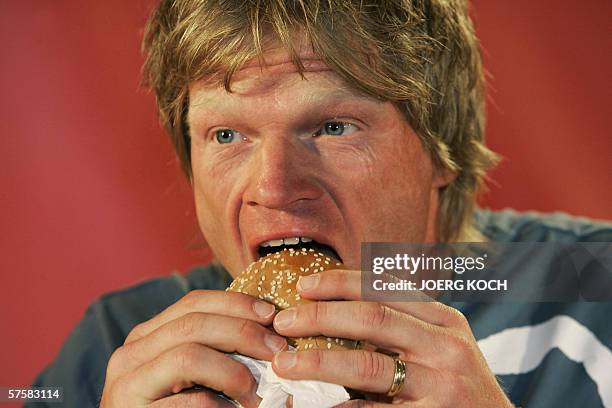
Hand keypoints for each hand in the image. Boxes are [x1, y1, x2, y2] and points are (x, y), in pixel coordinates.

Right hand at [100, 289, 286, 406]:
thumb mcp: (189, 372)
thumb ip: (212, 347)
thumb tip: (266, 325)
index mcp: (147, 336)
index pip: (193, 303)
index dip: (236, 304)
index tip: (271, 314)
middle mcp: (130, 354)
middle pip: (193, 324)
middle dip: (243, 333)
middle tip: (277, 352)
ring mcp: (127, 385)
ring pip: (188, 357)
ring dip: (233, 373)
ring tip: (256, 393)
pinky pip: (190, 402)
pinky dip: (220, 406)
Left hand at [271, 270, 513, 406]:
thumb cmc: (459, 384)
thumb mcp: (443, 343)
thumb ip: (405, 322)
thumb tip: (339, 306)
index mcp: (445, 320)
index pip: (385, 288)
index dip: (340, 283)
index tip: (304, 286)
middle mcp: (446, 346)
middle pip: (372, 319)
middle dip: (321, 316)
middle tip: (284, 322)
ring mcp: (442, 386)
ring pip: (368, 367)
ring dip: (318, 362)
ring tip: (284, 364)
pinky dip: (340, 407)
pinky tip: (314, 404)